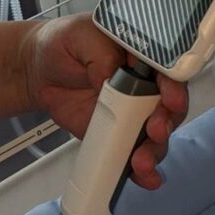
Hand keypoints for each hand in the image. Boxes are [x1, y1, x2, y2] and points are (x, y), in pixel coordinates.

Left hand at [21, 14, 187, 189]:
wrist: (39, 70)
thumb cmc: (63, 44)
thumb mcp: (81, 36)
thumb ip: (102, 54)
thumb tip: (114, 77)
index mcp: (143, 56)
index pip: (168, 71)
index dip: (174, 87)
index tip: (171, 100)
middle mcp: (146, 85)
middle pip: (170, 108)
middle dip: (167, 122)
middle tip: (154, 131)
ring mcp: (134, 112)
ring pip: (157, 135)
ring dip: (155, 150)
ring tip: (141, 162)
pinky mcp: (120, 134)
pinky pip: (135, 152)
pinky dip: (143, 169)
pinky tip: (144, 177)